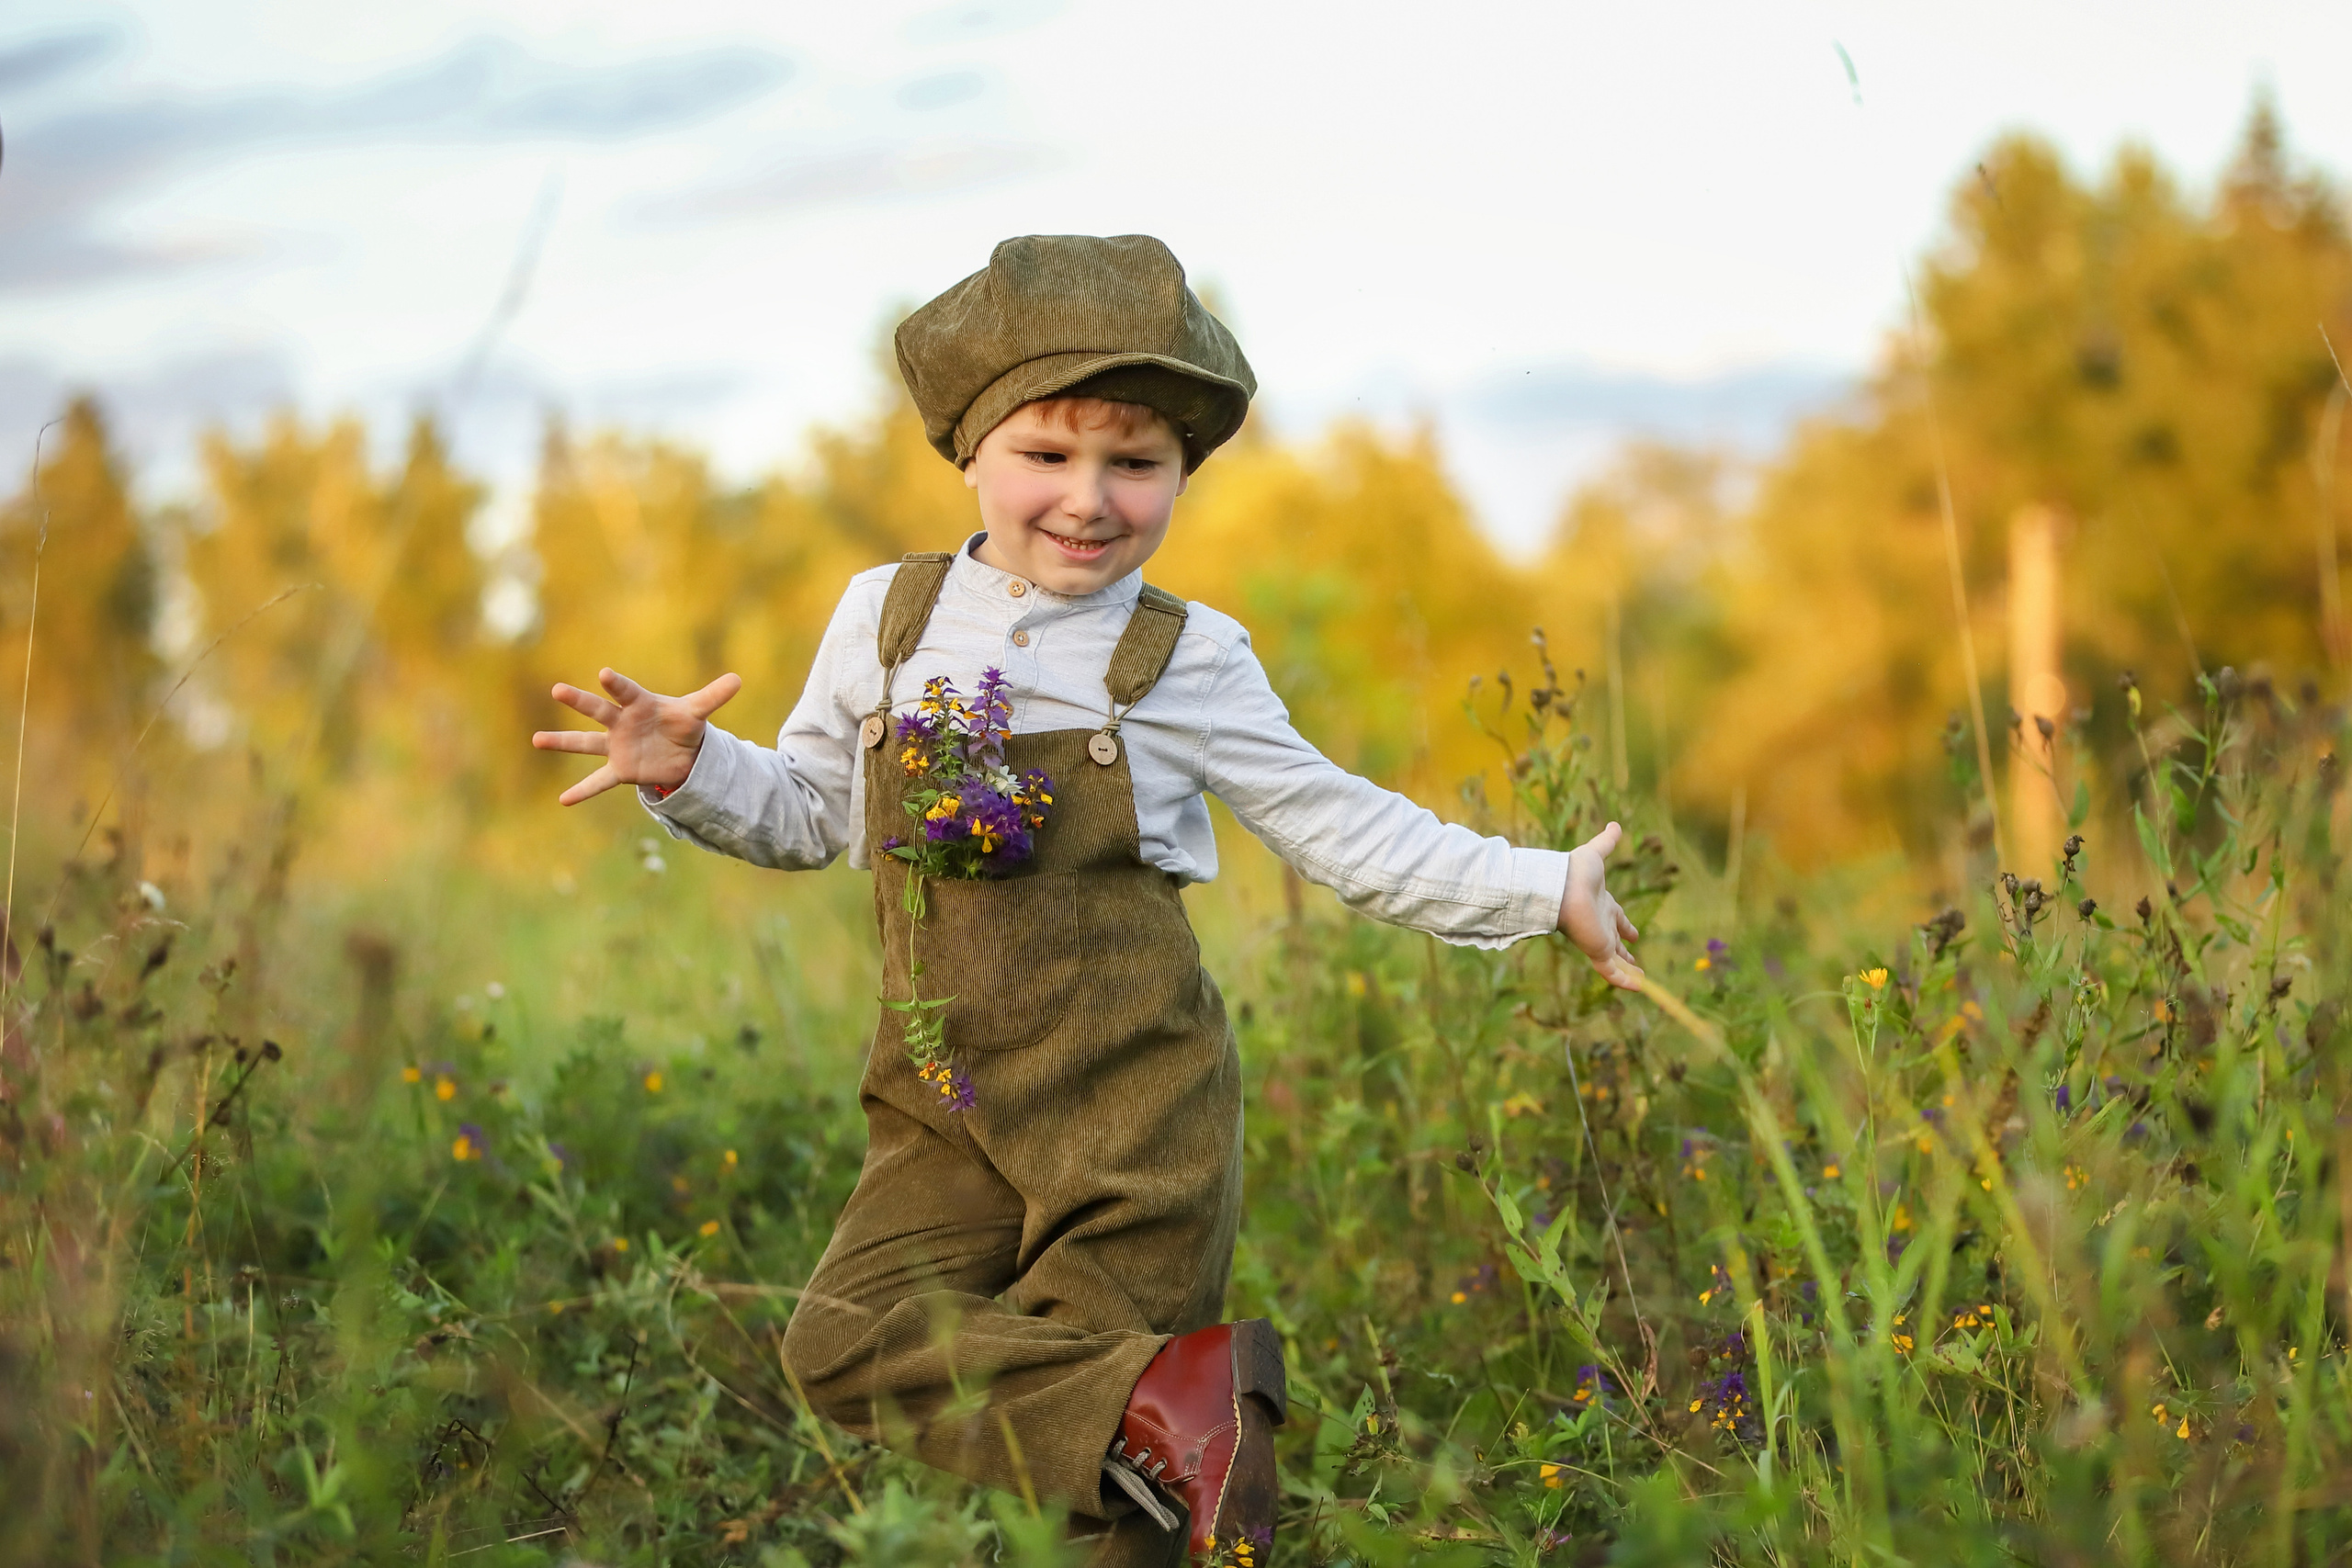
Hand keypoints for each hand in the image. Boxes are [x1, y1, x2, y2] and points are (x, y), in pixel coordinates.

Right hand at [532, 668, 741, 806]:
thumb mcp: (698, 712)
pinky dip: (583, 791)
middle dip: (580, 701)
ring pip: (586, 743)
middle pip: (599, 710)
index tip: (604, 675)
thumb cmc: (683, 724)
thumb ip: (713, 696)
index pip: (627, 692)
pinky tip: (563, 800)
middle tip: (558, 690)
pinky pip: (599, 781)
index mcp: (640, 704)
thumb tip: (739, 678)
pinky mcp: (620, 769)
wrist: (680, 751)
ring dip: (562, 741)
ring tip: (536, 740)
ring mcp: (617, 745)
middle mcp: (622, 722)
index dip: (618, 684)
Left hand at [1559, 821, 1643, 989]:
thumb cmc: (1574, 871)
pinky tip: (1639, 987)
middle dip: (1624, 949)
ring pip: (1614, 959)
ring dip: (1627, 970)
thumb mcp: (1596, 853)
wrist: (1560, 887)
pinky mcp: (1596, 950)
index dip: (1625, 926)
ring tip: (1640, 979)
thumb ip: (1606, 841)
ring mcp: (1597, 939)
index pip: (1616, 917)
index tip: (1634, 933)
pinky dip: (1625, 980)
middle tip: (1634, 958)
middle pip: (1614, 940)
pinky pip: (1612, 971)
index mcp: (1602, 904)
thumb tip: (1615, 824)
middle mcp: (1600, 923)